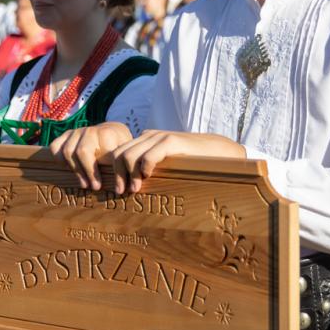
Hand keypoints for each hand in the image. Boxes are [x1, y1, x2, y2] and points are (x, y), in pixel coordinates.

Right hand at [49, 122, 132, 189]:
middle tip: (93, 187)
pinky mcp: (66, 135)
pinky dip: (58, 158)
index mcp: (107, 133)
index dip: (95, 172)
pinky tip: (68, 168)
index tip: (99, 186)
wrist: (113, 132)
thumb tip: (124, 185)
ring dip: (75, 170)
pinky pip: (56, 146)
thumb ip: (124, 165)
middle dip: (86, 172)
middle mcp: (90, 130)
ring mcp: (77, 131)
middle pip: (82, 152)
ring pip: (68, 151)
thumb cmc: (120, 148)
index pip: (98, 153)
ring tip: (84, 184)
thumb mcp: (127, 154)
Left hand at [110, 130, 245, 194]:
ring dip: (128, 175)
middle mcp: (148, 136)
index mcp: (144, 141)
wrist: (216, 150)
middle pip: (119, 154)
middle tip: (121, 192)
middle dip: (117, 175)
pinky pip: (148, 156)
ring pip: (129, 155)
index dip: (112, 171)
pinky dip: (144, 168)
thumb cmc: (190, 162)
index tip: (116, 189)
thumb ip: (149, 169)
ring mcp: (159, 137)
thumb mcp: (165, 164)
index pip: (117, 152)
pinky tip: (148, 177)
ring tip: (134, 189)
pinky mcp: (171, 141)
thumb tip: (130, 189)